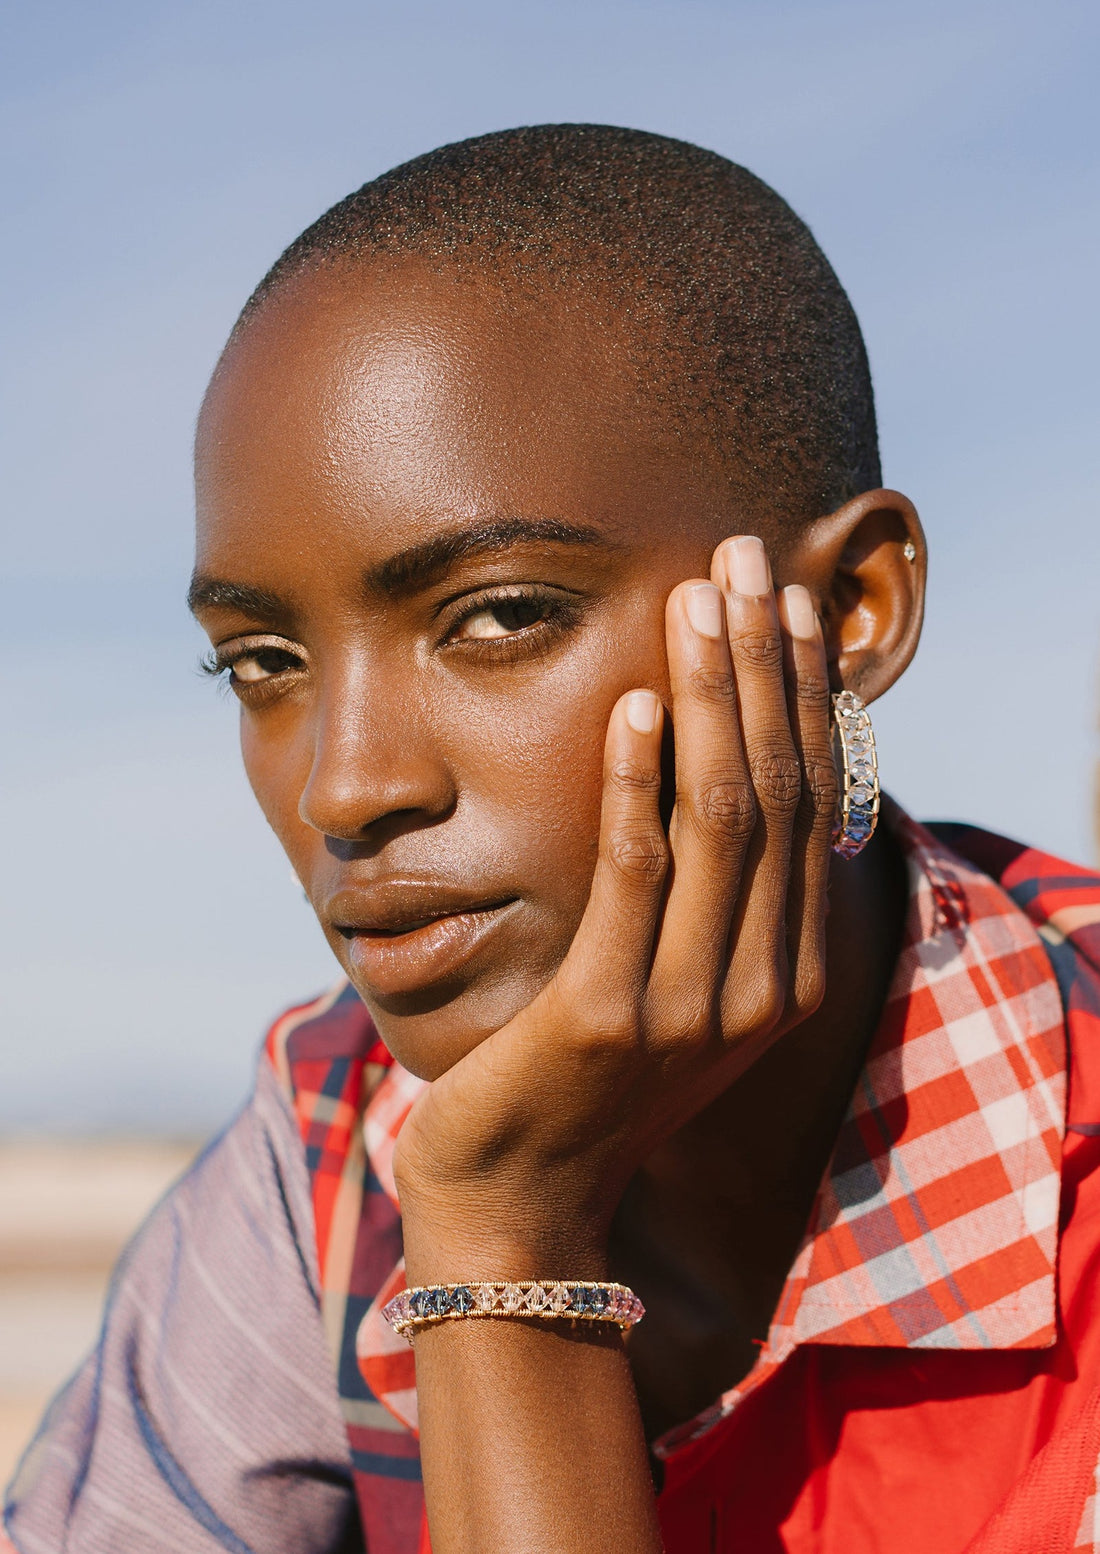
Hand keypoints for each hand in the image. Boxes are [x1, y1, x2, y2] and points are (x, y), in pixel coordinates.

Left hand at [395, 535, 836, 1279]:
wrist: (522, 1197)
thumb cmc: (589, 1077)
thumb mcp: (677, 985)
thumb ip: (714, 898)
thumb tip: (718, 769)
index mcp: (786, 973)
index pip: (812, 806)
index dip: (801, 698)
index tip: (784, 604)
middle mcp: (760, 987)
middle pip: (775, 791)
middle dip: (761, 666)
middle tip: (743, 559)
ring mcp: (690, 1006)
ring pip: (719, 818)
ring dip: (707, 698)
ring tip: (693, 600)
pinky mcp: (607, 1015)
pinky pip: (633, 874)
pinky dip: (637, 784)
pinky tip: (632, 708)